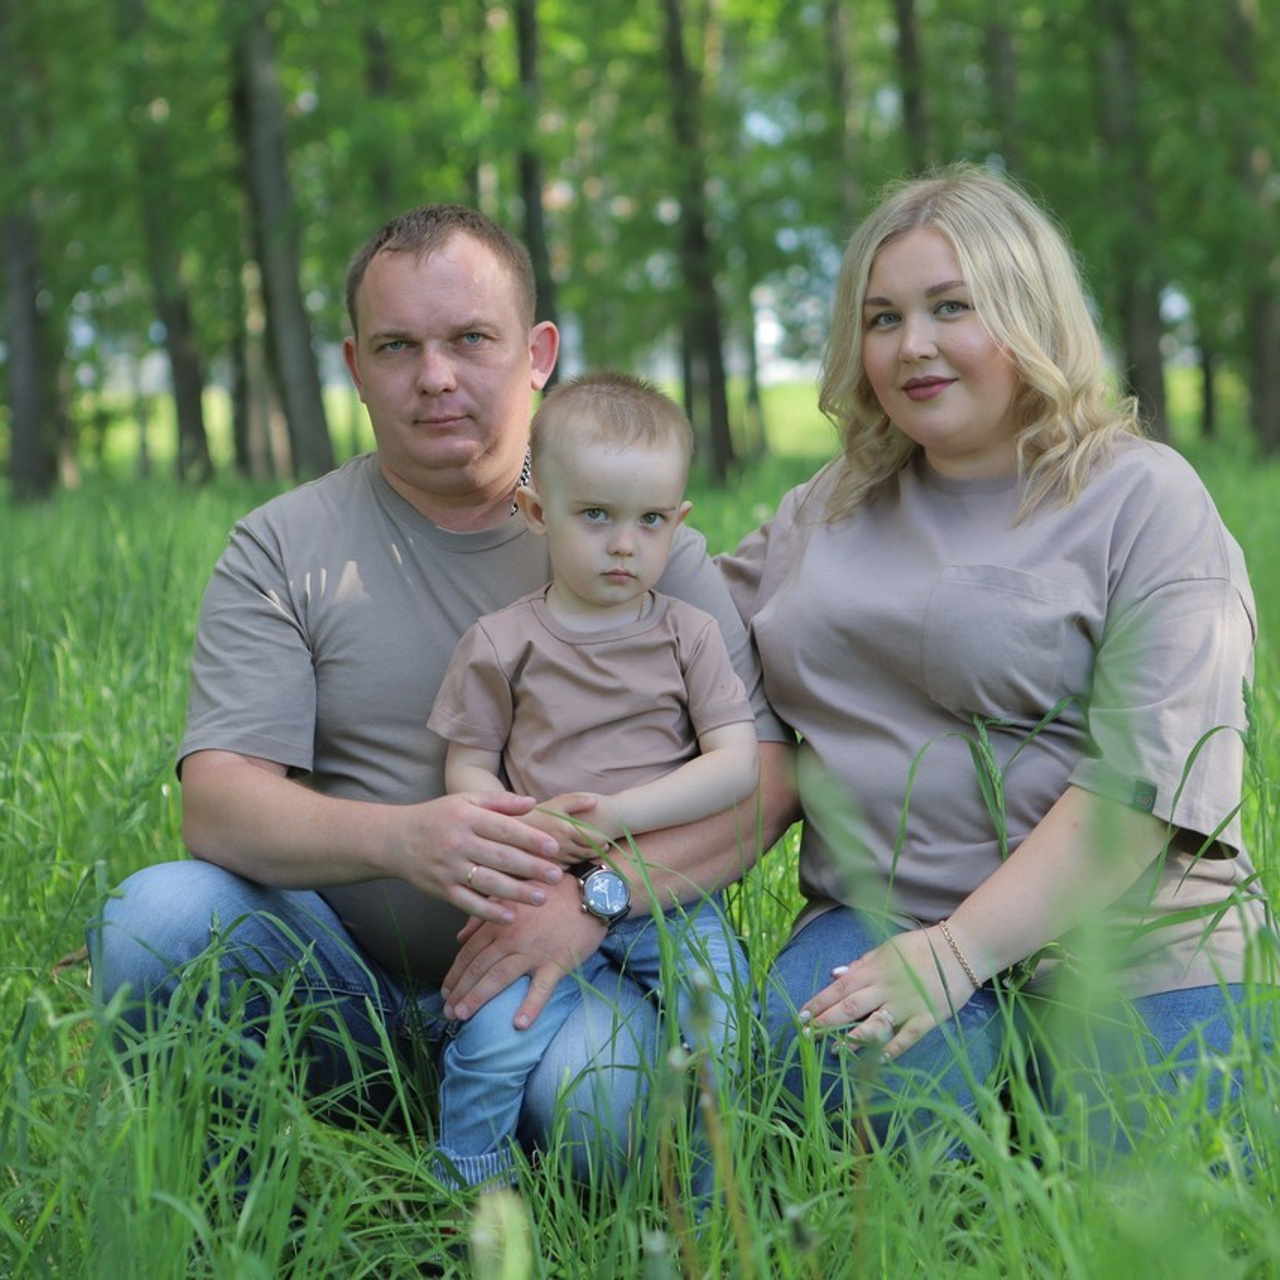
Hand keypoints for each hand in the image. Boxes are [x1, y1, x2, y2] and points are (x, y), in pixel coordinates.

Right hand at [381, 791, 565, 924]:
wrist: (395, 840)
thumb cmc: (438, 817)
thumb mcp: (466, 800)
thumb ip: (500, 802)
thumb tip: (533, 803)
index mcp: (467, 817)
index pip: (504, 829)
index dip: (531, 839)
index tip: (554, 848)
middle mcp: (458, 843)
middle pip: (500, 857)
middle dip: (531, 868)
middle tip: (556, 875)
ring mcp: (449, 868)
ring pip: (487, 882)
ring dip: (517, 892)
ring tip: (542, 898)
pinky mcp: (441, 890)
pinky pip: (468, 903)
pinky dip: (488, 912)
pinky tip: (510, 916)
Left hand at [440, 879, 604, 1026]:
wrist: (593, 894)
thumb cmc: (554, 892)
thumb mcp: (515, 893)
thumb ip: (486, 912)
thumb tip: (460, 936)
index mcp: (501, 921)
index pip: (470, 952)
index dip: (455, 973)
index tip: (446, 991)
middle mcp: (512, 937)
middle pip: (478, 968)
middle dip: (460, 992)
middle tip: (447, 1011)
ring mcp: (534, 952)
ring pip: (498, 979)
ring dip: (478, 999)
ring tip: (462, 1016)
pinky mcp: (557, 963)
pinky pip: (541, 989)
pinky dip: (530, 1007)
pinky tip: (519, 1025)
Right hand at [524, 792, 609, 863]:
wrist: (512, 830)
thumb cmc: (537, 814)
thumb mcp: (556, 803)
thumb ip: (577, 801)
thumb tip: (596, 801)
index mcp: (568, 830)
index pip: (594, 840)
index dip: (603, 841)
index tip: (607, 840)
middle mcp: (563, 846)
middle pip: (588, 852)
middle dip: (598, 851)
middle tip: (604, 848)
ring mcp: (556, 858)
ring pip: (579, 860)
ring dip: (586, 857)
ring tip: (590, 851)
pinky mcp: (549, 866)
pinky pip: (567, 867)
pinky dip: (572, 862)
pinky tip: (573, 856)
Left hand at [800, 927, 975, 1059]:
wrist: (961, 949)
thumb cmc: (921, 947)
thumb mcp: (888, 947)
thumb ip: (862, 963)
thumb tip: (834, 973)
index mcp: (875, 969)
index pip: (840, 987)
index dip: (819, 1002)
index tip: (801, 1015)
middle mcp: (887, 987)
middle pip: (850, 1007)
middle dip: (826, 1022)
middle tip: (806, 1036)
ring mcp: (907, 1003)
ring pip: (875, 1024)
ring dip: (853, 1039)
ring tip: (834, 1051)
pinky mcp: (928, 1017)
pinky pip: (907, 1036)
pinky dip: (893, 1048)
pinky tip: (878, 1060)